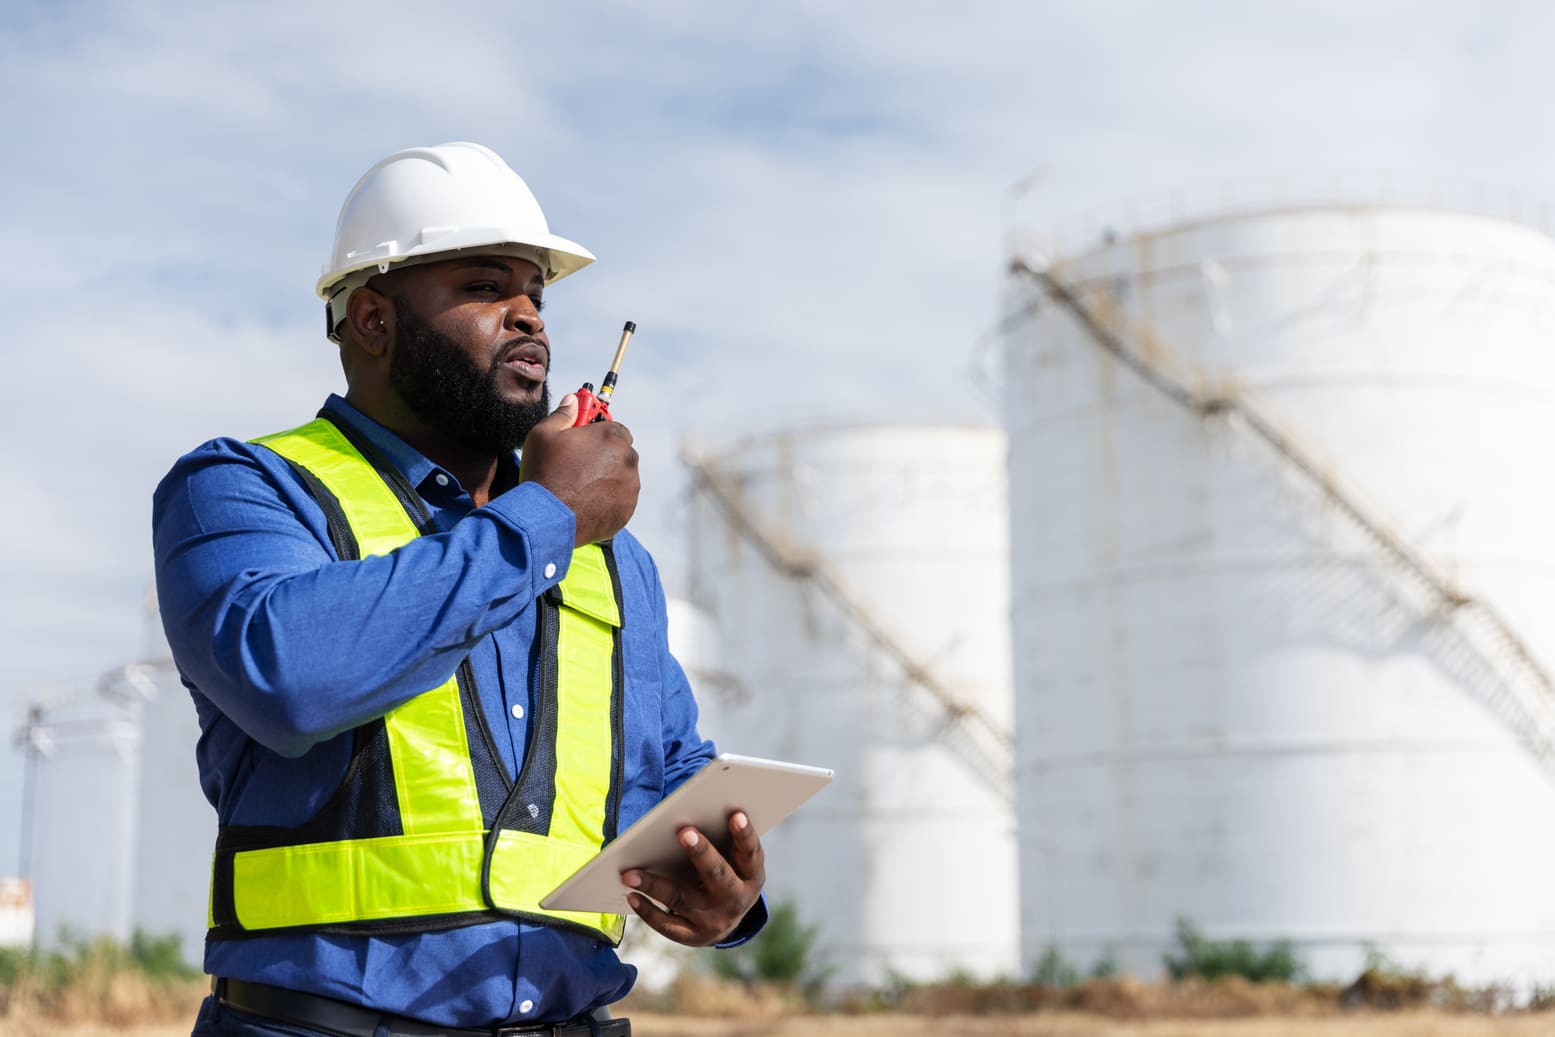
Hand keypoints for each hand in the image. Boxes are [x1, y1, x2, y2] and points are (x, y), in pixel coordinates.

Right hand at [519, 393, 639, 545]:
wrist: (546, 518)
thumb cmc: (544, 472)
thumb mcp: (544, 434)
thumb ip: (563, 414)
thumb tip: (572, 400)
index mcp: (613, 436)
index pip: (615, 428)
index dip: (598, 434)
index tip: (585, 440)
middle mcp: (628, 460)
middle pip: (619, 453)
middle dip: (603, 456)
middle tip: (578, 465)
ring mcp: (630, 487)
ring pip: (621, 478)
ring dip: (607, 479)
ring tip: (579, 487)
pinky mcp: (627, 510)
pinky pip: (620, 501)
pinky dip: (608, 501)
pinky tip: (585, 502)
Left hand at [622, 810, 765, 946]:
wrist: (726, 921)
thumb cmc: (727, 874)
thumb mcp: (735, 861)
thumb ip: (724, 841)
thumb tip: (692, 813)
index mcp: (752, 877)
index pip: (750, 854)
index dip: (745, 835)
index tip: (735, 814)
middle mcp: (736, 900)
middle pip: (717, 875)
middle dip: (701, 853)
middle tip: (684, 831)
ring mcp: (714, 921)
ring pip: (682, 899)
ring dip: (654, 885)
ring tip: (629, 873)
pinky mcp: (693, 936)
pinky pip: (668, 925)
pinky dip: (648, 911)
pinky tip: (631, 894)